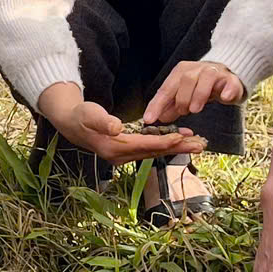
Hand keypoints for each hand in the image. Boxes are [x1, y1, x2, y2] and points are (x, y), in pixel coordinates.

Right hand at [38, 82, 204, 164]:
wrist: (71, 124)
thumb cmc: (81, 116)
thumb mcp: (89, 114)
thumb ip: (103, 121)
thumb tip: (116, 127)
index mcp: (115, 148)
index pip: (145, 145)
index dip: (165, 141)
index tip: (183, 137)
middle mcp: (122, 156)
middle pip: (155, 152)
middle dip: (179, 148)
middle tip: (201, 144)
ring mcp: (125, 156)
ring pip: (155, 152)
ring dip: (176, 148)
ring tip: (197, 144)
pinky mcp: (127, 152)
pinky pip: (150, 150)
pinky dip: (166, 145)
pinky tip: (179, 140)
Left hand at [142, 59, 243, 125]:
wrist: (227, 78)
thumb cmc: (201, 86)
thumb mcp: (183, 96)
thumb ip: (171, 106)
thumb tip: (158, 118)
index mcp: (182, 72)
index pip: (167, 88)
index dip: (157, 104)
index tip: (149, 119)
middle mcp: (197, 69)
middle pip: (186, 79)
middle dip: (181, 98)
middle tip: (182, 112)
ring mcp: (216, 73)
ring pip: (207, 77)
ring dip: (199, 94)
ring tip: (195, 110)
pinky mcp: (232, 80)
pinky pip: (230, 83)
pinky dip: (227, 90)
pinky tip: (224, 98)